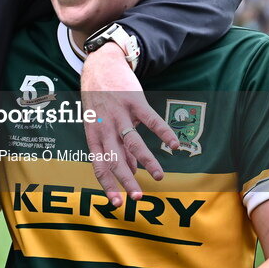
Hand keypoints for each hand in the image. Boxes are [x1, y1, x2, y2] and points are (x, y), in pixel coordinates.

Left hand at [81, 43, 175, 205]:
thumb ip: (115, 147)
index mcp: (94, 135)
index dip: (107, 185)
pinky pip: (151, 120)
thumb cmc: (100, 98)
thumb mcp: (100, 123)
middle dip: (126, 181)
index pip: (99, 165)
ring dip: (147, 161)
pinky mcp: (134, 100)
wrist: (100, 64)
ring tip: (159, 176)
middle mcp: (104, 126)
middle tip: (138, 198)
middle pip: (114, 159)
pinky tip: (174, 145)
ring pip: (133, 143)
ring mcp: (119, 113)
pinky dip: (163, 133)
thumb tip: (129, 172)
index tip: (118, 203)